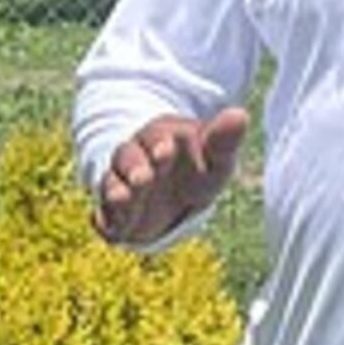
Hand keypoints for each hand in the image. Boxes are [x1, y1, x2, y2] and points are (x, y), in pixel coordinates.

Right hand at [95, 108, 249, 246]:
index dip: (158, 144)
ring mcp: (122, 186)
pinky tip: (115, 230)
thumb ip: (224, 141)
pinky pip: (104, 216)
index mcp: (159, 139)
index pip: (153, 136)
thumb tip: (240, 114)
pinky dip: (107, 222)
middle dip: (133, 166)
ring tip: (122, 198)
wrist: (178, 201)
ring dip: (116, 191)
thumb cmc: (200, 170)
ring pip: (111, 183)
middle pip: (126, 156)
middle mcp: (135, 159)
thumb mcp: (216, 159)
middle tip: (144, 178)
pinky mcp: (114, 214)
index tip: (167, 152)